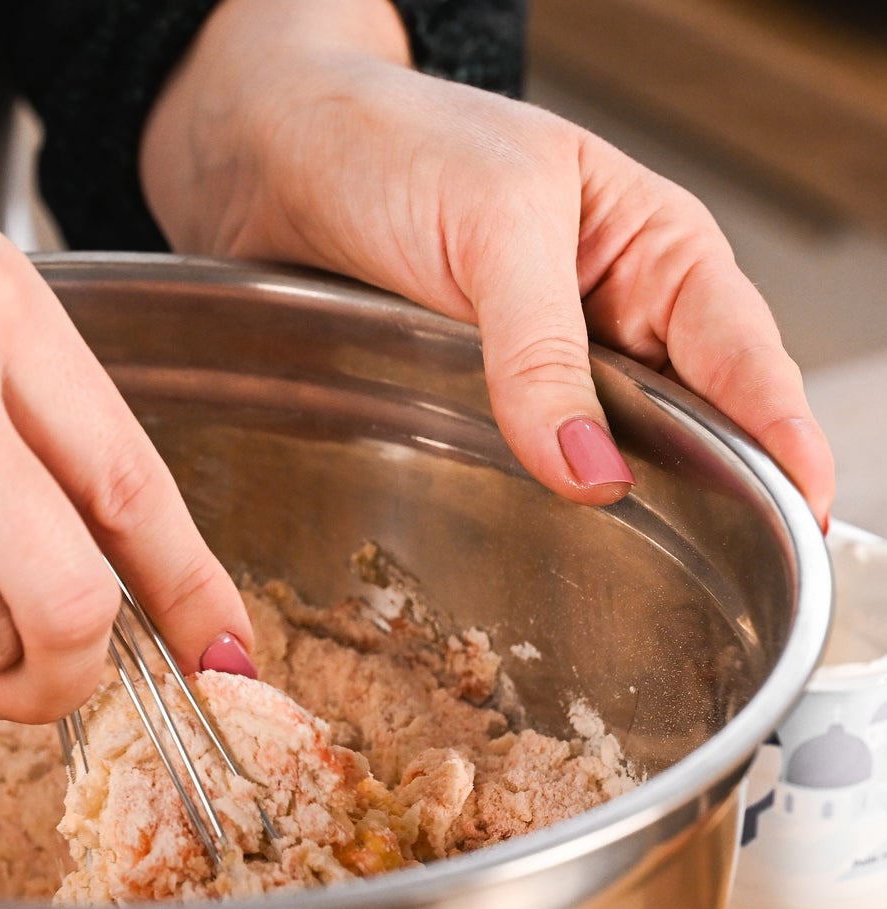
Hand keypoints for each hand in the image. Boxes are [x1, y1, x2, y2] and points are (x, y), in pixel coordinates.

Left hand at [142, 0, 833, 525]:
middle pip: (687, 427)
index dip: (782, 441)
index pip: (743, 358)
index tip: (803, 522)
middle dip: (710, 499)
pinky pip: (519, 473)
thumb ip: (540, 351)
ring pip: (604, 461)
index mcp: (651, 252)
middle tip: (729, 587)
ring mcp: (539, 374)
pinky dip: (529, 513)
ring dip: (614, 519)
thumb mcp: (489, 226)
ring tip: (638, 596)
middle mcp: (607, 322)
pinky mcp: (471, 411)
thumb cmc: (393, 146)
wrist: (271, 157)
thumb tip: (595, 474)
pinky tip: (535, 554)